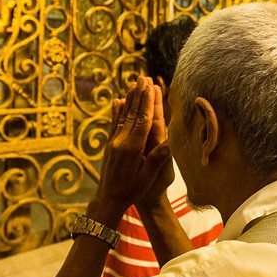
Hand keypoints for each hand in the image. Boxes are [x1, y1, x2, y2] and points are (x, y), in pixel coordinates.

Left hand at [86, 77, 172, 226]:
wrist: (108, 199)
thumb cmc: (131, 190)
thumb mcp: (146, 178)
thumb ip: (155, 160)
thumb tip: (168, 144)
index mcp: (132, 149)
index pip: (142, 121)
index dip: (147, 103)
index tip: (150, 88)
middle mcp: (121, 141)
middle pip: (132, 113)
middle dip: (138, 95)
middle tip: (143, 78)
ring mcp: (114, 142)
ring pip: (123, 115)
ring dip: (129, 98)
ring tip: (133, 84)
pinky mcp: (110, 144)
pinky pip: (114, 123)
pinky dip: (117, 110)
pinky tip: (118, 101)